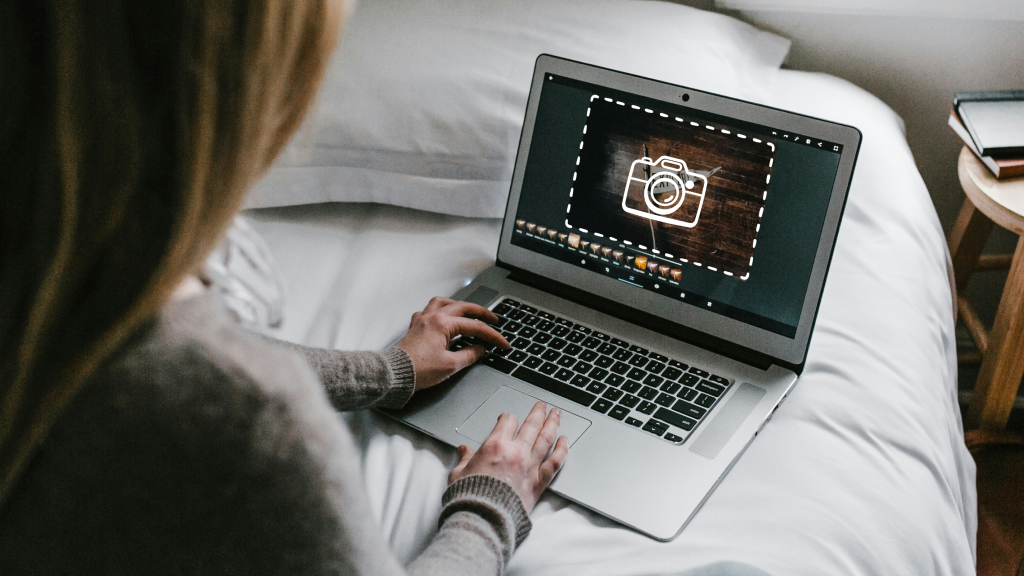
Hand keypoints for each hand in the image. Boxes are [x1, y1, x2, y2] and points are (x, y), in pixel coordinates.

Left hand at [396, 297, 509, 389]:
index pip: (474, 327)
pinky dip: (439, 311)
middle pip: (462, 308)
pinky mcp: (415, 328)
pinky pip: (428, 311)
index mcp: (442, 324)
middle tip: (493, 318)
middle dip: (480, 312)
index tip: (502, 343)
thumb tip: (480, 350)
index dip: (492, 336)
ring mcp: (422, 320)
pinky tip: (443, 317)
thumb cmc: (418, 370)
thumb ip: (469, 355)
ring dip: (458, 305)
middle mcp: (432, 317)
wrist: (394, 375)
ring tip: (468, 311)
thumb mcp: (450, 365)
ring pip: (443, 303)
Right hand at [448, 401, 568, 512]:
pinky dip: (562, 449)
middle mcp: (515, 452)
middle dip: (537, 412)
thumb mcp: (459, 474)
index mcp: (495, 446)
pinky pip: (555, 461)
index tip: (508, 419)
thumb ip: (464, 459)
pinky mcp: (539, 482)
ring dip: (552, 423)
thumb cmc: (471, 498)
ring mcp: (530, 466)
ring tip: (556, 414)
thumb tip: (463, 451)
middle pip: (531, 424)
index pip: (507, 421)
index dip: (508, 418)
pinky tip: (565, 441)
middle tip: (542, 406)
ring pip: (546, 438)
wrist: (484, 519)